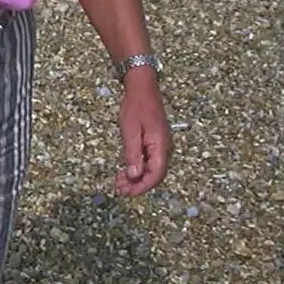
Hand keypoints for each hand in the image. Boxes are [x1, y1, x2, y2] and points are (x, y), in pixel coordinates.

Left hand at [115, 73, 170, 194]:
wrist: (142, 89)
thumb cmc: (135, 107)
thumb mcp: (130, 131)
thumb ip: (133, 154)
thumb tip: (135, 176)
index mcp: (161, 146)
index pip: (156, 174)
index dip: (142, 187)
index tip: (128, 193)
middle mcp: (164, 149)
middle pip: (154, 175)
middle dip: (137, 185)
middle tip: (120, 190)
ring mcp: (161, 146)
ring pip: (151, 169)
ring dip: (136, 178)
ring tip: (119, 183)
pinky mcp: (155, 143)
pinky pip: (148, 160)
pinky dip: (137, 168)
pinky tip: (125, 172)